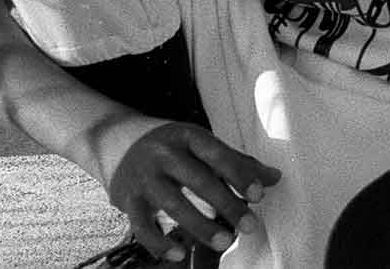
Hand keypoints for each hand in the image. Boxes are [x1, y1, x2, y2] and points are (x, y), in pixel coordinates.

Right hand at [105, 120, 279, 259]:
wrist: (115, 139)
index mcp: (188, 136)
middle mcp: (164, 154)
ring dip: (200, 226)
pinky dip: (160, 243)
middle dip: (227, 205)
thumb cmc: (172, 145)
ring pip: (172, 205)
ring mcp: (143, 177)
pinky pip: (142, 226)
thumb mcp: (201, 143)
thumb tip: (274, 178)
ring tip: (225, 242)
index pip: (217, 154)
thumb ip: (236, 161)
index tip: (259, 193)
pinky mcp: (126, 199)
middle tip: (250, 226)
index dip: (239, 173)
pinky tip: (179, 255)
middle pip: (198, 180)